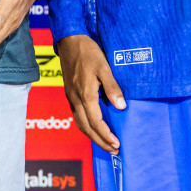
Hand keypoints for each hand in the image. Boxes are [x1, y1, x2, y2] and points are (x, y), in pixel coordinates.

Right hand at [58, 34, 124, 152]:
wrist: (68, 40)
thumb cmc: (88, 52)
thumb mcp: (104, 67)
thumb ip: (112, 87)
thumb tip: (121, 107)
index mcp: (85, 94)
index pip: (95, 122)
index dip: (106, 135)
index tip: (117, 144)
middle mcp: (76, 98)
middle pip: (86, 127)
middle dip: (100, 141)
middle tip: (113, 150)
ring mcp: (71, 96)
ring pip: (80, 123)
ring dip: (92, 136)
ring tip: (105, 143)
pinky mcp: (70, 93)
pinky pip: (77, 115)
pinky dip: (86, 126)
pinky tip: (94, 127)